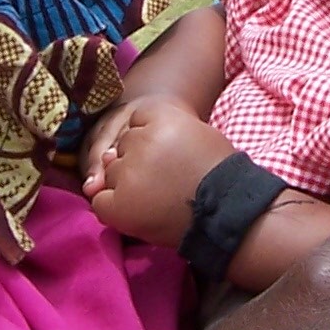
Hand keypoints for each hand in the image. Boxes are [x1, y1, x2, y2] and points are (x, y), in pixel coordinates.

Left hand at [82, 98, 235, 245]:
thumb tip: (107, 155)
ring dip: (125, 184)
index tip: (168, 156)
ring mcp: (128, 173)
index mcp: (161, 116)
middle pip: (122, 147)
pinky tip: (136, 212)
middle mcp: (140, 140)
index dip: (151, 140)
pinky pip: (100, 201)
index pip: (136, 121)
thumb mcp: (193, 134)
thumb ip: (155, 133)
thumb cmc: (215, 172)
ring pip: (110, 173)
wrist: (230, 211)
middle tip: (164, 181)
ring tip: (155, 199)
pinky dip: (113, 208)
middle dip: (137, 162)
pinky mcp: (119, 204)